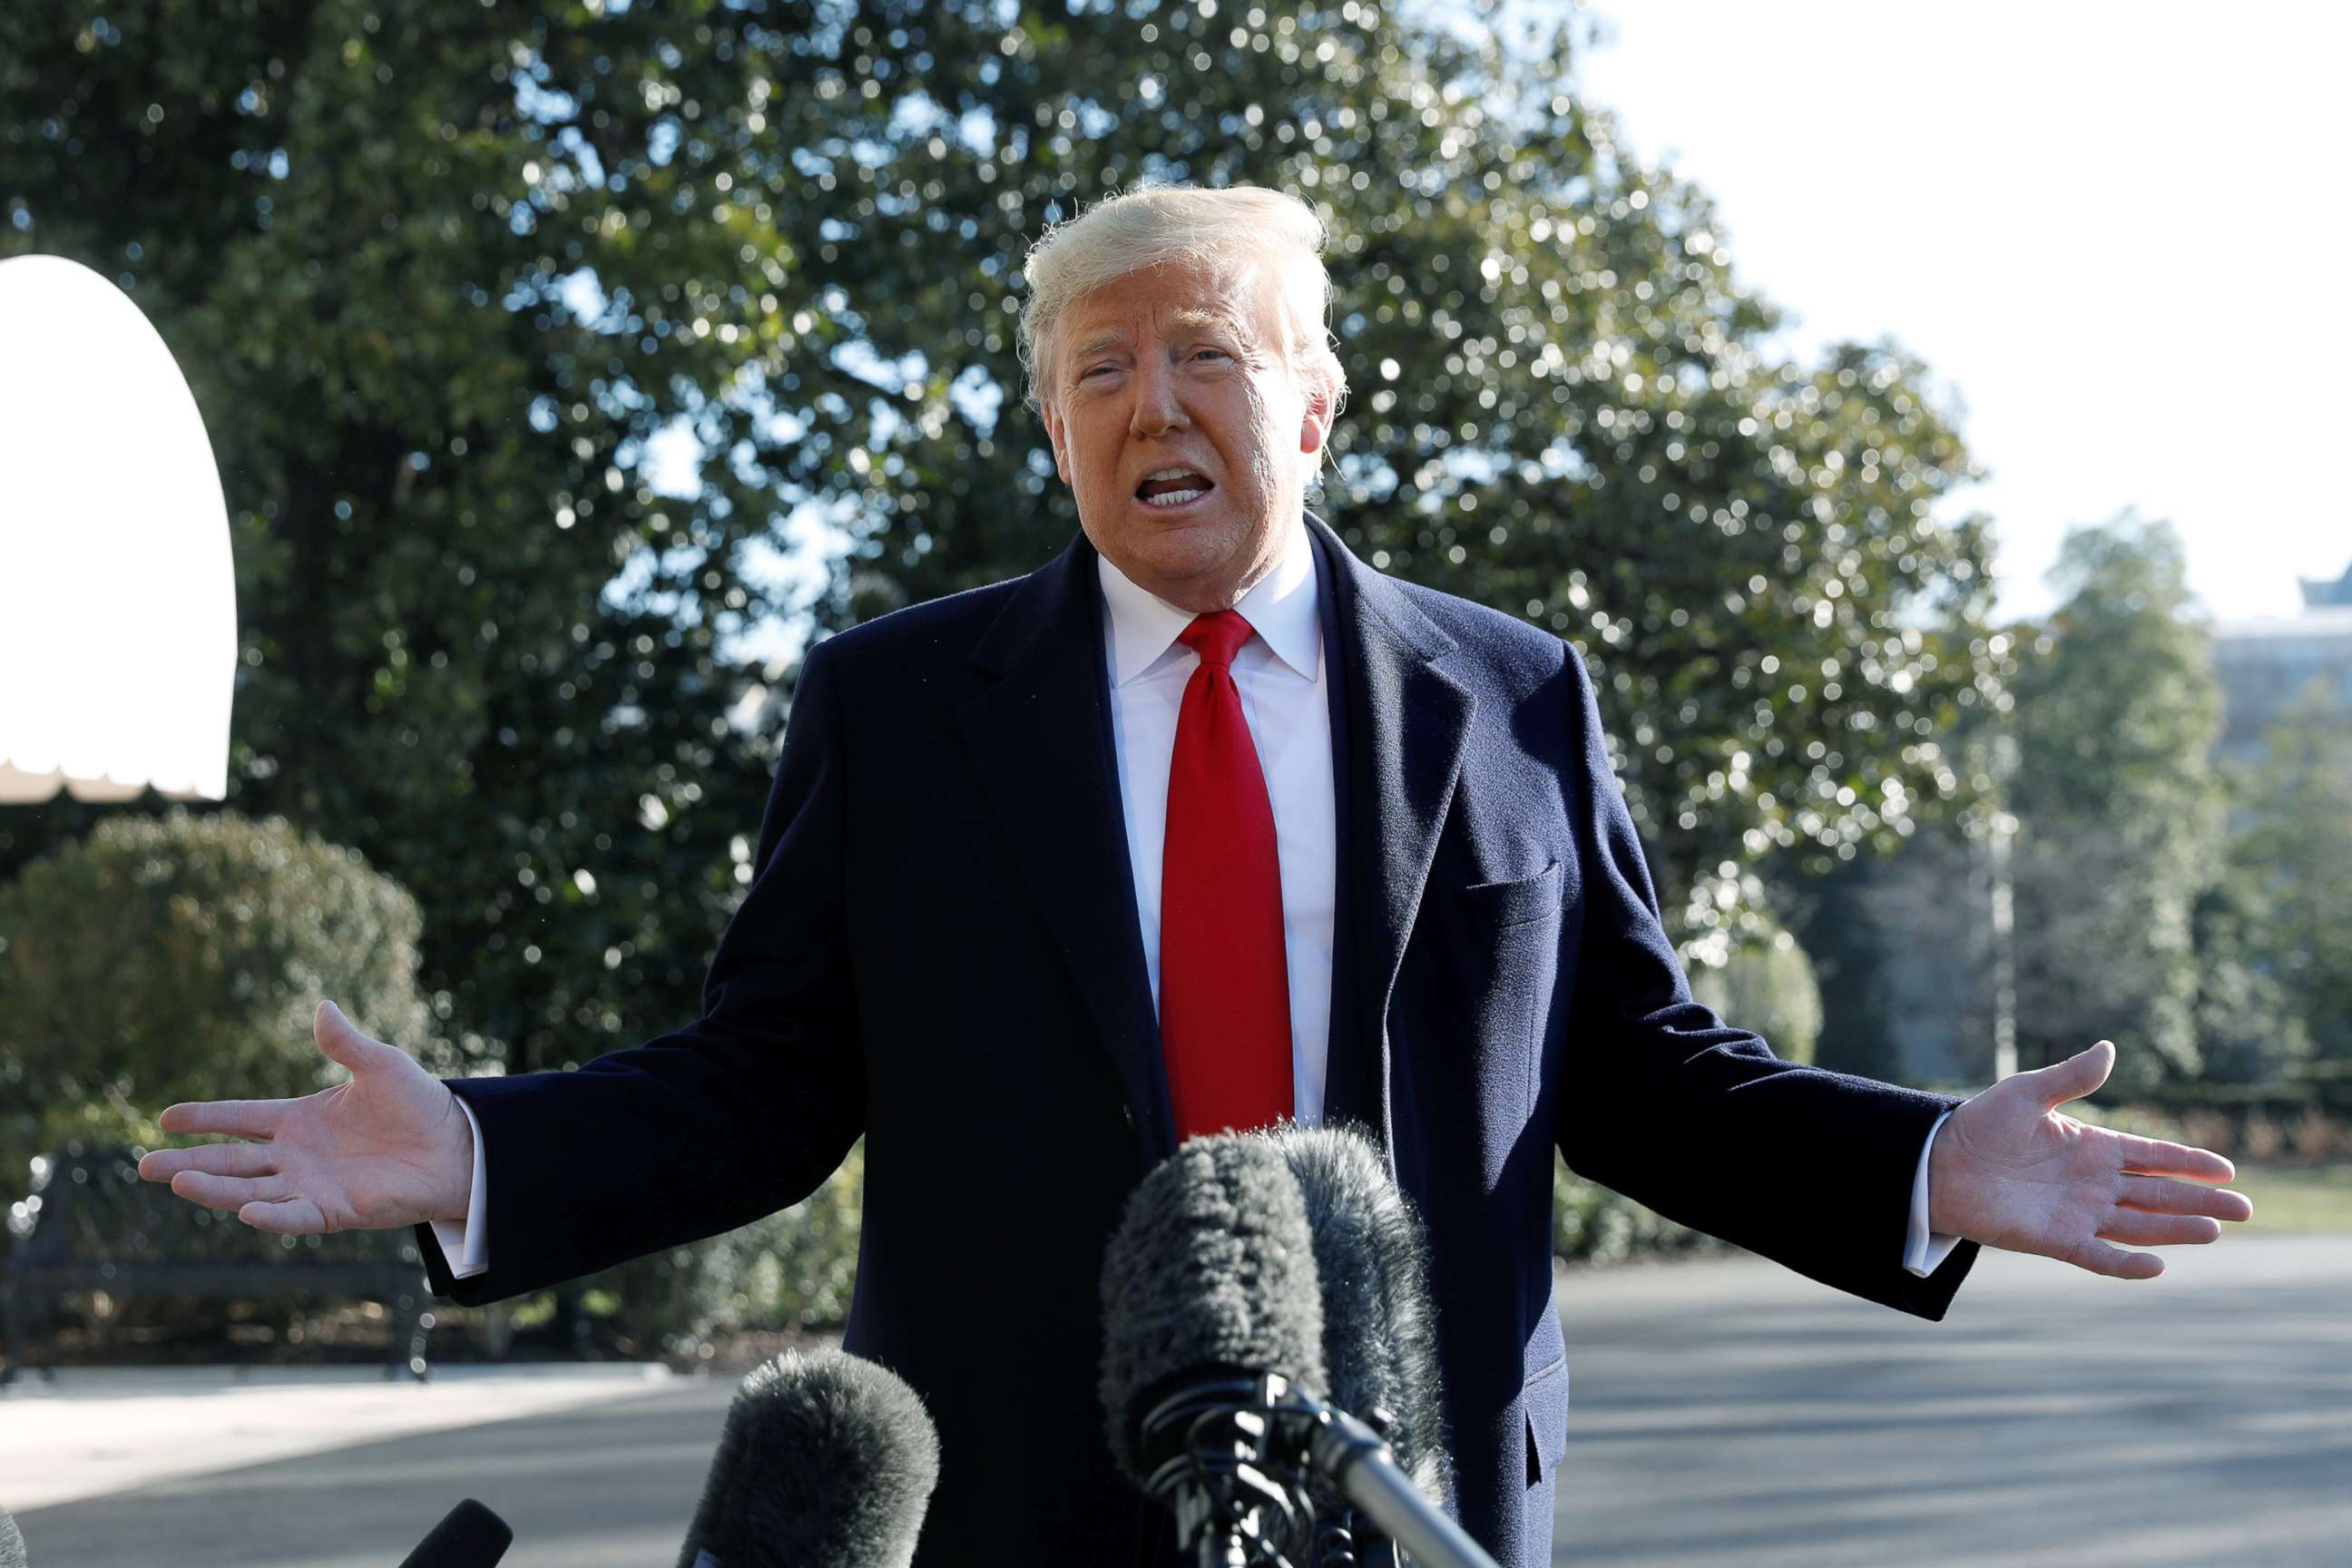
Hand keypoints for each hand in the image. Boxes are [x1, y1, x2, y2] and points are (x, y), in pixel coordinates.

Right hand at [137, 1000, 473, 1233]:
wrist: (457, 1145)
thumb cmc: (419, 1104)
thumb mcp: (381, 1065)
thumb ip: (347, 1043)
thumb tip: (323, 1006)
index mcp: (299, 1119)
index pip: (240, 1119)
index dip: (205, 1118)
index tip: (164, 1118)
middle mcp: (296, 1155)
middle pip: (231, 1161)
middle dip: (188, 1163)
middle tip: (144, 1165)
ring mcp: (312, 1185)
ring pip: (251, 1189)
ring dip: (215, 1189)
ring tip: (176, 1181)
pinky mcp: (337, 1210)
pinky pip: (296, 1215)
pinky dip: (271, 1215)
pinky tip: (246, 1209)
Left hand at [1929, 1040, 2252, 1278]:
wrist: (1937, 1162)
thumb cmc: (1980, 1125)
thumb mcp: (2028, 1093)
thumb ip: (2070, 1077)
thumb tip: (2108, 1048)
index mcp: (2093, 1147)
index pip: (2153, 1156)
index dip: (2189, 1162)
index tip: (2227, 1169)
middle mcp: (2093, 1183)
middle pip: (2158, 1194)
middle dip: (2200, 1200)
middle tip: (2245, 1207)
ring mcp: (2077, 1213)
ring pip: (2139, 1225)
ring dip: (2176, 1229)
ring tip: (2215, 1229)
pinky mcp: (2055, 1239)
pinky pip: (2099, 1255)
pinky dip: (2127, 1263)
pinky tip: (2158, 1265)